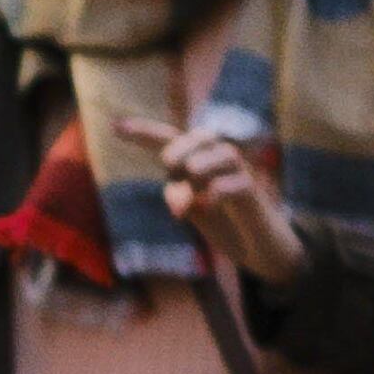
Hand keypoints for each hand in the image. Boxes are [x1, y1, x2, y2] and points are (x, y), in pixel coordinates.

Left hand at [118, 115, 306, 286]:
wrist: (258, 246)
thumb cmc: (223, 221)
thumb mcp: (192, 209)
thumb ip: (178, 196)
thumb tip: (179, 200)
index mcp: (199, 160)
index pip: (171, 138)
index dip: (144, 132)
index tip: (115, 126)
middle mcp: (221, 161)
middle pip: (200, 136)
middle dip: (179, 149)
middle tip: (170, 167)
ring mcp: (241, 175)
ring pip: (224, 153)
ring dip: (199, 168)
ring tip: (189, 191)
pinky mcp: (254, 195)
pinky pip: (236, 184)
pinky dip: (217, 192)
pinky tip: (207, 205)